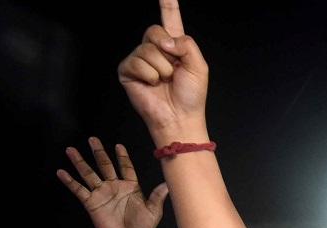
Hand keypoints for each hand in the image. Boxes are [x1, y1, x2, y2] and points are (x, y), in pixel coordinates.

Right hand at [56, 139, 168, 227]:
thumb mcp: (153, 211)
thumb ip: (157, 195)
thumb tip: (168, 183)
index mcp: (131, 187)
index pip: (125, 167)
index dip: (122, 157)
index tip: (118, 146)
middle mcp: (114, 187)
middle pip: (104, 165)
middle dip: (98, 152)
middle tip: (92, 139)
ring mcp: (102, 194)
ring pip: (88, 174)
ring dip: (79, 162)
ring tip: (71, 150)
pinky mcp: (91, 203)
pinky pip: (79, 190)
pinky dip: (69, 181)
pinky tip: (61, 171)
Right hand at [117, 1, 209, 143]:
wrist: (180, 117)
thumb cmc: (191, 95)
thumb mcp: (198, 66)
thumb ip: (187, 44)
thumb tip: (167, 40)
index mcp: (174, 46)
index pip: (169, 19)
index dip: (167, 4)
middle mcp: (155, 49)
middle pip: (154, 31)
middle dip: (166, 49)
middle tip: (173, 69)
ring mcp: (140, 59)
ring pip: (147, 49)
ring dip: (161, 68)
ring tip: (164, 81)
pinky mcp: (128, 70)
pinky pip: (137, 63)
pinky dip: (149, 75)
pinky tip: (152, 85)